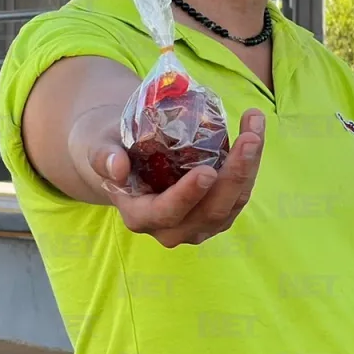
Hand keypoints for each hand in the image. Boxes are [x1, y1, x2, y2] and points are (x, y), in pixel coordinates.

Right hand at [84, 108, 266, 247]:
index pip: (167, 212)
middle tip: (250, 139)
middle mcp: (172, 228)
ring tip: (255, 125)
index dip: (188, 195)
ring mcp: (199, 224)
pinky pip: (240, 192)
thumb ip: (103, 156)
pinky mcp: (217, 212)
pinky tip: (253, 131)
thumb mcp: (99, 147)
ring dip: (250, 165)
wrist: (125, 158)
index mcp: (140, 217)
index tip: (206, 172)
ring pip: (233, 203)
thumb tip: (117, 167)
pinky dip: (251, 163)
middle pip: (211, 211)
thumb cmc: (111, 150)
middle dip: (234, 175)